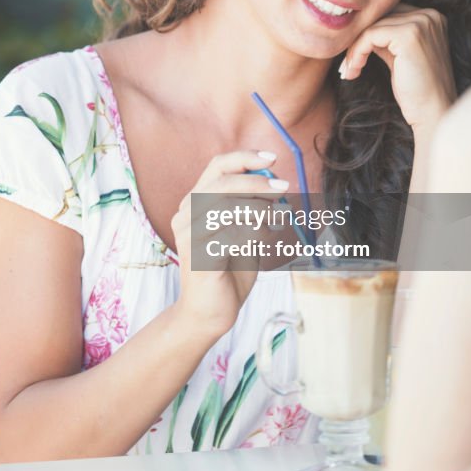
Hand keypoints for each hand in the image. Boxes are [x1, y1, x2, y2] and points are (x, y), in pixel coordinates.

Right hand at [171, 150, 286, 338]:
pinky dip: (253, 233)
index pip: (217, 166)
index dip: (244, 158)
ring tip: (277, 217)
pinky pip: (229, 235)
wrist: (211, 312)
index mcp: (196, 203)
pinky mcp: (197, 257)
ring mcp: (188, 236)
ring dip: (257, 208)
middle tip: (284, 188)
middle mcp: (186, 215)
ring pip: (225, 206)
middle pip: (222, 182)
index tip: (271, 160)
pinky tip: (263, 240)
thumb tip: (276, 184)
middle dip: (257, 183)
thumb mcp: (246, 233)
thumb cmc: (229, 270)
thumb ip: (254, 209)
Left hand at [339, 4, 455, 132]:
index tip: (353, 57)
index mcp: (431, 18)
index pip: (389, 14)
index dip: (369, 34)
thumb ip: (387, 39)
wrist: (433, 112)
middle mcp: (429, 15)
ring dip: (355, 50)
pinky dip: (357, 52)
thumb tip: (359, 29)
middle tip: (347, 65)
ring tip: (349, 70)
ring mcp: (421, 23)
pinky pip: (370, 36)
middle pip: (380, 18)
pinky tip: (354, 69)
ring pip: (372, 27)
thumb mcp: (400, 56)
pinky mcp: (409, 35)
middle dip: (358, 41)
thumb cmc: (417, 90)